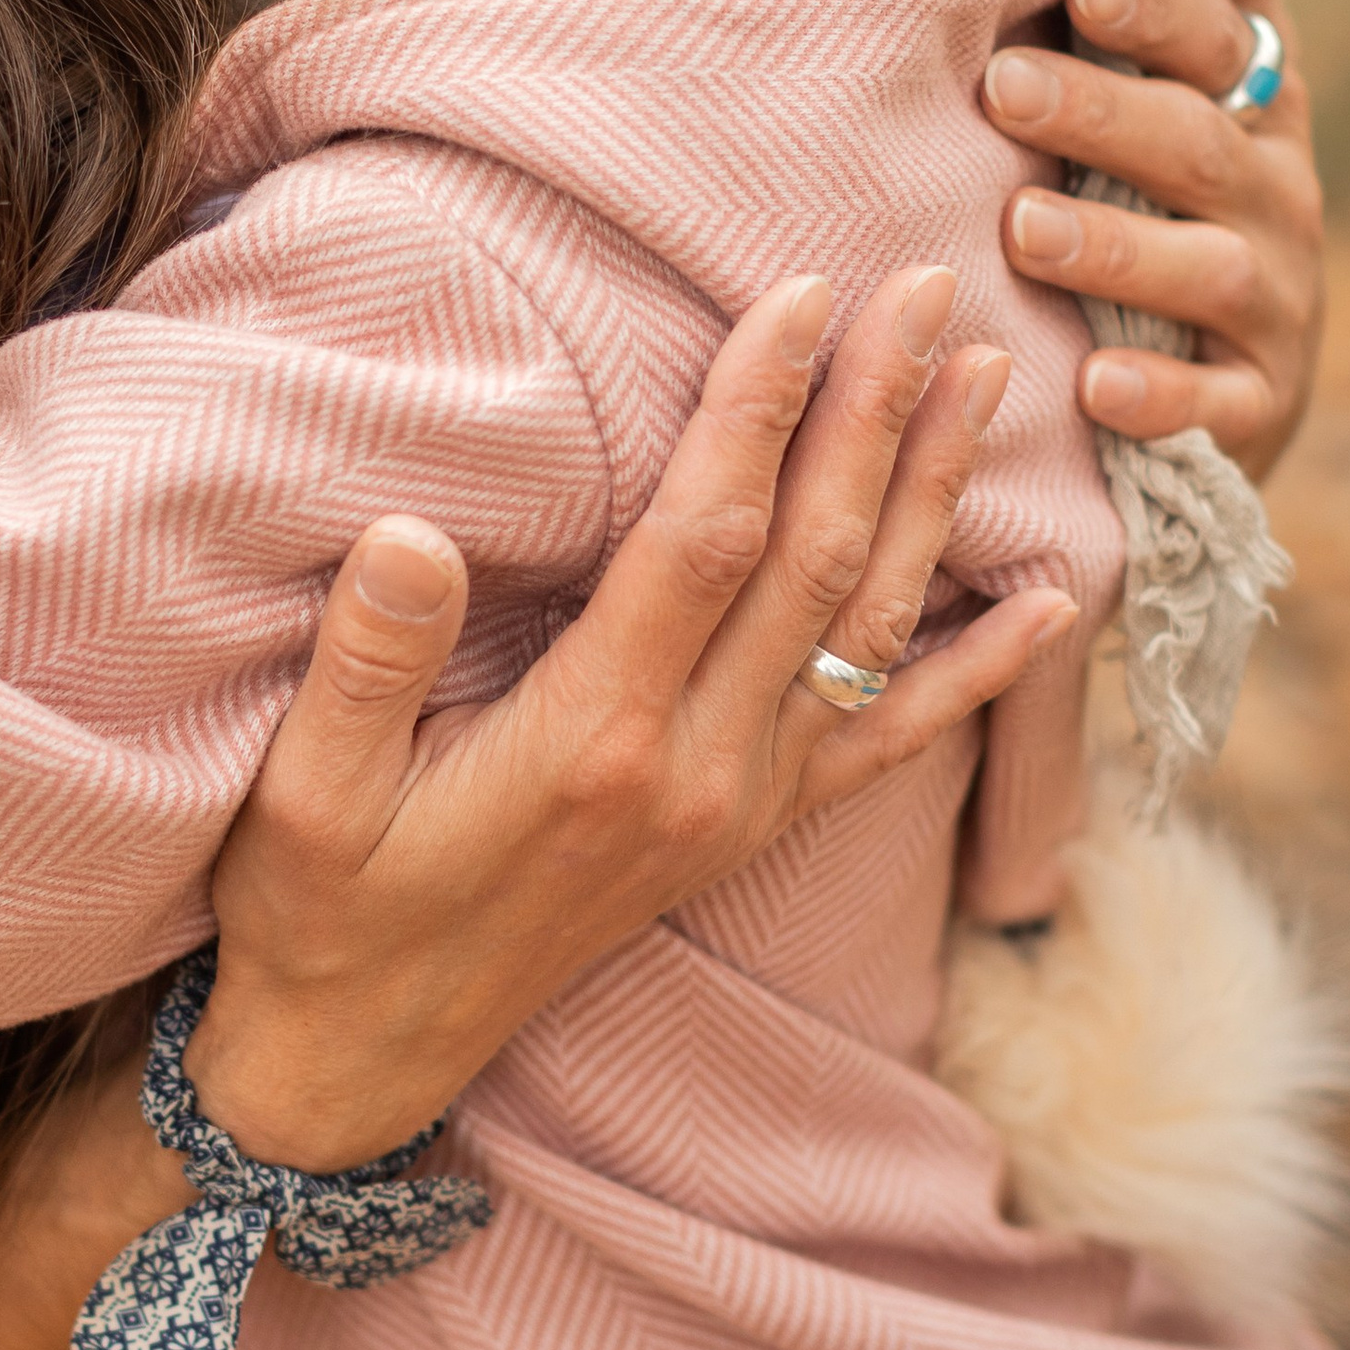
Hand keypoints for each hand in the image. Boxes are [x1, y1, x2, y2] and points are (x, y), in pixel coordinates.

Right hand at [0, 268, 1072, 1349]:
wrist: (363, 1061)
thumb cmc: (321, 914)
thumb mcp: (301, 798)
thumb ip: (363, 667)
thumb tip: (411, 535)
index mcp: (592, 740)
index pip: (705, 538)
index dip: (760, 409)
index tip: (800, 290)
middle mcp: (694, 771)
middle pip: (816, 563)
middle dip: (876, 414)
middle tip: (933, 288)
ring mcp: (736, 806)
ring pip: (868, 629)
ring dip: (931, 498)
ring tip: (992, 380)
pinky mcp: (746, 834)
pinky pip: (889, 745)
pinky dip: (978, 673)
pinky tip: (1049, 606)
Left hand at [984, 0, 1322, 479]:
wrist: (1238, 389)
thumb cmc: (1173, 205)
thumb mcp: (1185, 94)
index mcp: (1254, 108)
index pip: (1217, 43)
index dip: (1158, 12)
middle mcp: (1276, 198)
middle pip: (1195, 145)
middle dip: (1101, 114)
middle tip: (1004, 86)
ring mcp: (1274, 307)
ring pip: (1203, 271)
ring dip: (1114, 248)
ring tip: (1023, 227)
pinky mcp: (1257, 410)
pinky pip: (1213, 406)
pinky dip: (1157, 396)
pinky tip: (1093, 383)